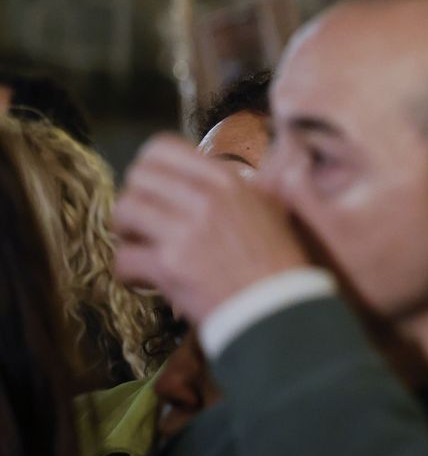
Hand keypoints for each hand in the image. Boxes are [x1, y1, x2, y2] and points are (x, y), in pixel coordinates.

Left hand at [113, 135, 310, 325]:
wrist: (277, 307)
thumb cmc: (276, 261)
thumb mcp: (268, 208)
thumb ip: (240, 185)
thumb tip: (223, 167)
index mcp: (227, 180)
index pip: (162, 148)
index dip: (148, 167)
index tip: (152, 186)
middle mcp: (204, 198)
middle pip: (137, 178)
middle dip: (134, 198)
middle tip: (142, 219)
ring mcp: (185, 231)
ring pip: (123, 211)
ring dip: (125, 232)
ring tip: (140, 246)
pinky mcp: (169, 266)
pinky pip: (123, 257)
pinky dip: (127, 271)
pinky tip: (143, 278)